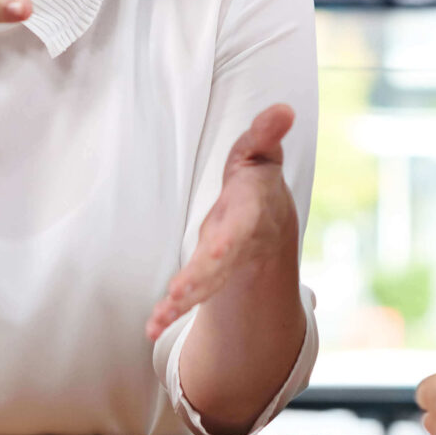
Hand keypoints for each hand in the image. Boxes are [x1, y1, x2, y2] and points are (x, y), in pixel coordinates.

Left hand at [145, 104, 299, 342]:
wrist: (268, 223)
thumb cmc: (257, 180)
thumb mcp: (261, 152)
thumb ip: (267, 133)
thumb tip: (284, 109)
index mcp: (252, 208)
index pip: (243, 223)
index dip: (231, 236)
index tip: (216, 248)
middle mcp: (240, 241)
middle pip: (223, 262)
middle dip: (203, 277)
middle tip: (180, 293)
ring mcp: (225, 261)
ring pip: (207, 284)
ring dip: (183, 301)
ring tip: (158, 319)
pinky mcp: (208, 272)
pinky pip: (192, 293)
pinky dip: (171, 310)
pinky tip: (152, 325)